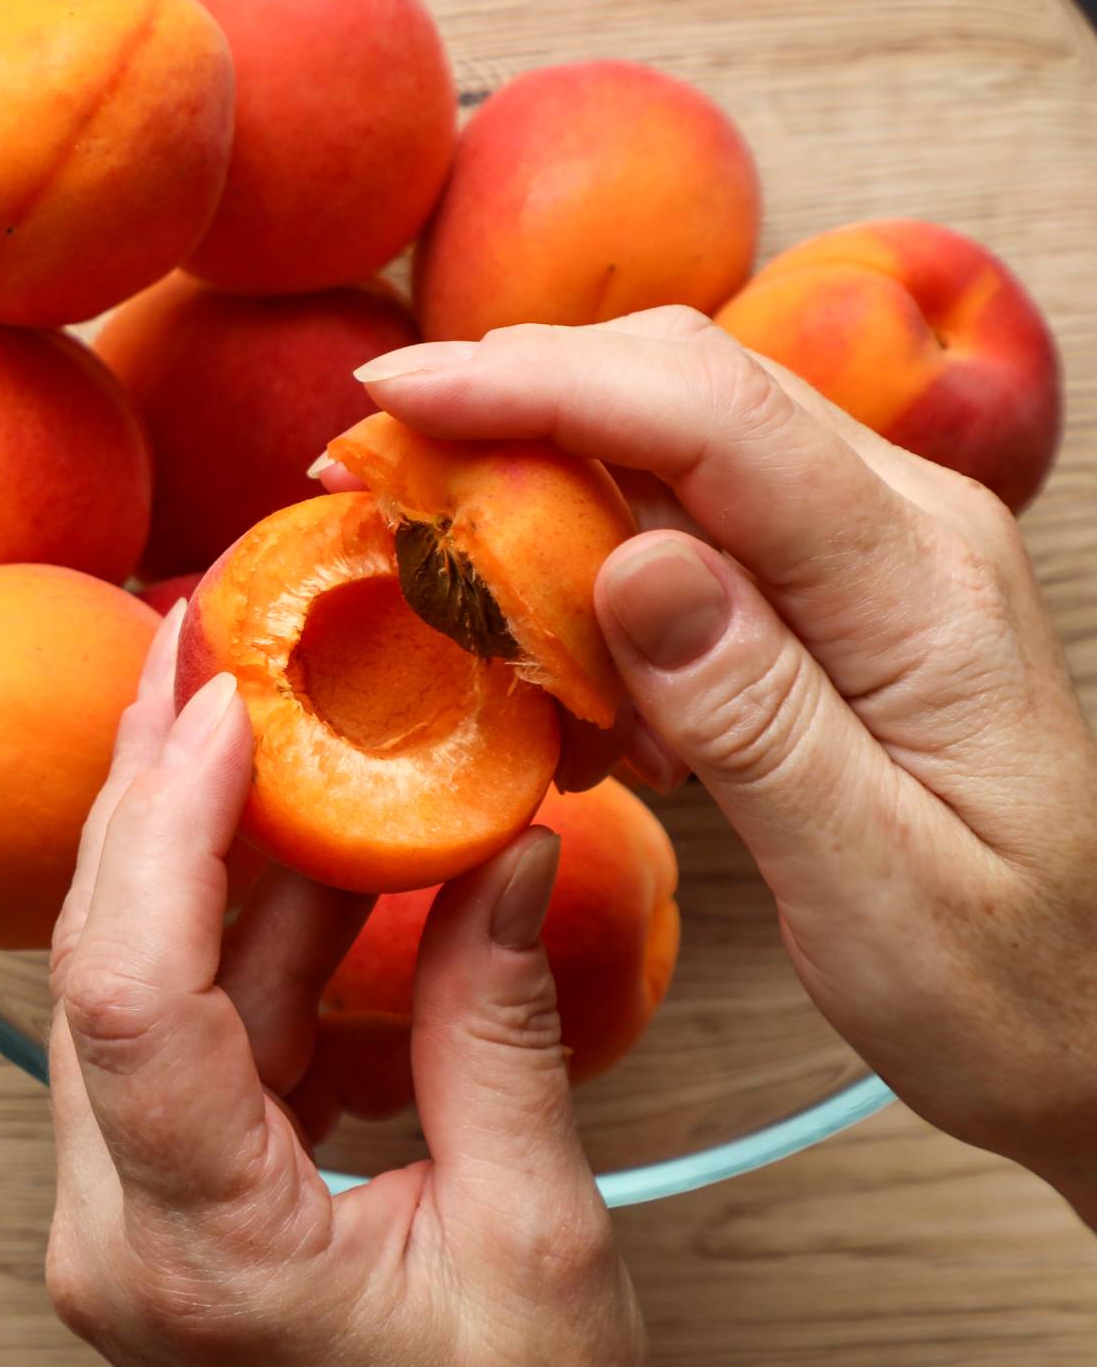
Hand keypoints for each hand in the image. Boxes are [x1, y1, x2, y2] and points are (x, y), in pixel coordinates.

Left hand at [46, 611, 666, 1366]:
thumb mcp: (536, 1242)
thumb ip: (497, 1031)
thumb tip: (502, 851)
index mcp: (197, 1254)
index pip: (129, 991)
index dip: (161, 823)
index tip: (218, 696)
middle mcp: (114, 1237)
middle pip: (95, 966)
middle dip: (147, 794)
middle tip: (199, 645)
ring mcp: (119, 1231)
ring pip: (123, 993)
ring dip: (189, 856)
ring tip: (248, 715)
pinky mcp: (155, 1222)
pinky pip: (171, 1046)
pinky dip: (231, 944)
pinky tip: (293, 855)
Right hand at [353, 309, 1096, 1220]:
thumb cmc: (1004, 983)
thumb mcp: (877, 889)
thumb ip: (759, 719)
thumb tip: (627, 560)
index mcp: (923, 584)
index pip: (713, 418)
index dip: (541, 385)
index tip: (394, 400)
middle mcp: (904, 525)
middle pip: (683, 383)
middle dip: (510, 394)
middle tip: (362, 459)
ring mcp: (870, 543)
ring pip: (671, 431)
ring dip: (531, 460)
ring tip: (418, 534)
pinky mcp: (830, 580)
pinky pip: (684, 506)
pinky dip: (577, 533)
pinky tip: (527, 622)